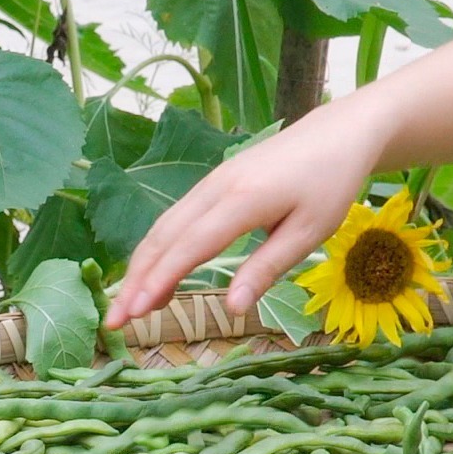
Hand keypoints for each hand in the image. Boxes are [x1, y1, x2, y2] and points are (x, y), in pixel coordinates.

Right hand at [108, 95, 389, 328]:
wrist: (338, 132)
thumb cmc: (331, 184)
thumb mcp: (309, 232)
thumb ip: (266, 269)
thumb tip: (232, 309)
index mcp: (243, 200)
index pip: (189, 246)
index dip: (158, 280)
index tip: (134, 312)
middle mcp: (216, 187)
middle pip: (163, 236)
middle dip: (135, 280)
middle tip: (114, 321)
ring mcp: (211, 181)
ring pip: (163, 226)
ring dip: (141, 266)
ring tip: (128, 306)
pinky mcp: (213, 181)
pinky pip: (175, 218)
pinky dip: (158, 249)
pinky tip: (155, 275)